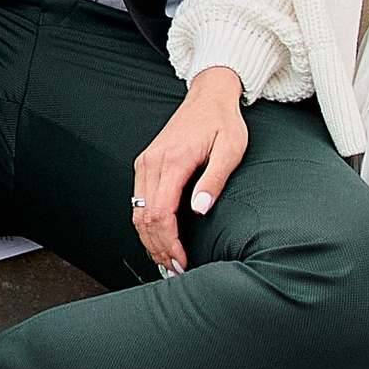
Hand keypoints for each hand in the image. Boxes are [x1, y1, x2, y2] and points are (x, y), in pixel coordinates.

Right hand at [129, 68, 249, 275]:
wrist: (209, 96)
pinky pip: (139, 201)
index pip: (160, 214)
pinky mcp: (146, 164)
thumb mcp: (231, 148)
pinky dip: (146, 225)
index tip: (182, 263)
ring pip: (137, 213)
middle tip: (175, 272)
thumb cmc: (224, 122)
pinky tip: (160, 240)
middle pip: (144, 218)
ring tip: (167, 263)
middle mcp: (152, 163)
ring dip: (150, 241)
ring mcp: (145, 163)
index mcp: (172, 161)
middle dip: (158, 249)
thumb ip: (215, 180)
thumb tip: (199, 210)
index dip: (168, 244)